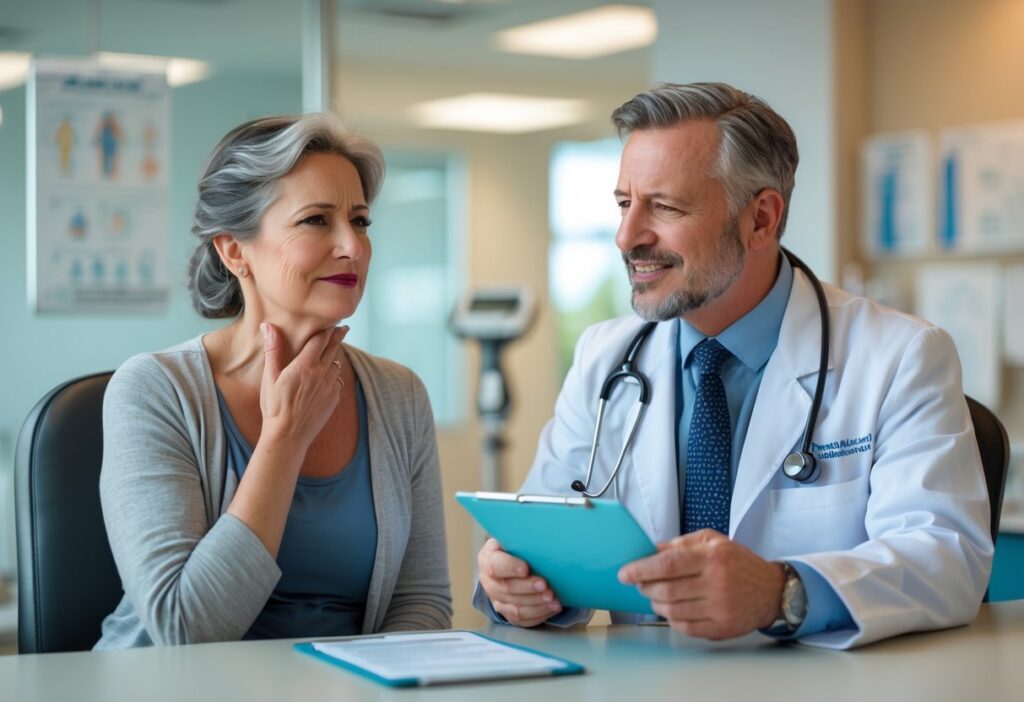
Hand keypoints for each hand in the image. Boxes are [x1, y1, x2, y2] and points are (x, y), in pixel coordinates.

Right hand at [259, 322, 348, 449]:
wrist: (288, 435)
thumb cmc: (275, 407)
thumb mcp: (270, 377)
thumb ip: (272, 350)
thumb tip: (268, 326)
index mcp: (306, 365)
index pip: (321, 340)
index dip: (327, 329)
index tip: (333, 322)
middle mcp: (322, 373)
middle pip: (333, 349)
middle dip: (338, 337)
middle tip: (343, 328)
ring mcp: (330, 387)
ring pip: (336, 365)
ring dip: (335, 356)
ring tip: (334, 351)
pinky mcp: (334, 399)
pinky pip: (337, 382)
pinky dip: (334, 376)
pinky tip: (330, 376)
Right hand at [478, 538, 561, 626]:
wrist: (510, 562)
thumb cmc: (515, 547)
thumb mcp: (514, 538)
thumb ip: (522, 536)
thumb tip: (543, 527)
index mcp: (488, 558)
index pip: (496, 565)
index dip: (511, 567)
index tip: (526, 568)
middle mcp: (488, 581)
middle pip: (506, 589)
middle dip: (528, 588)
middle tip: (545, 585)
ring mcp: (497, 599)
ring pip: (514, 608)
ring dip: (536, 604)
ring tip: (553, 599)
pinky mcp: (507, 613)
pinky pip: (522, 620)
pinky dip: (539, 615)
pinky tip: (552, 607)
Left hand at [618, 529, 785, 639]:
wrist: (771, 590)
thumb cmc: (739, 563)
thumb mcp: (714, 541)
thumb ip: (682, 543)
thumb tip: (652, 549)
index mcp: (713, 557)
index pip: (668, 564)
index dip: (641, 569)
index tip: (625, 573)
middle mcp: (717, 583)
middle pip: (667, 589)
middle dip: (645, 587)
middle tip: (639, 583)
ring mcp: (719, 608)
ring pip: (673, 610)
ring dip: (656, 604)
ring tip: (654, 596)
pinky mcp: (721, 628)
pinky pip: (685, 627)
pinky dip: (671, 619)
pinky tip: (671, 609)